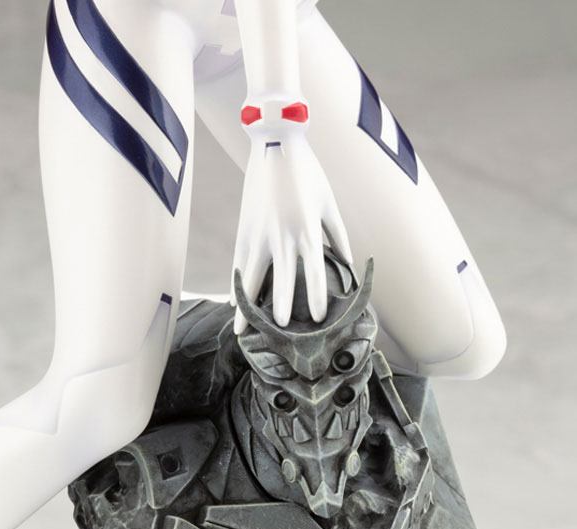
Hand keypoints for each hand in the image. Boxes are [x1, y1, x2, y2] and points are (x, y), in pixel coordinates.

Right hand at [231, 130, 351, 334]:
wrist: (274, 142)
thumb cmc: (308, 173)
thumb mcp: (328, 203)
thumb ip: (338, 235)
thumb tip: (347, 262)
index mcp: (306, 230)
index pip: (314, 271)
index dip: (317, 296)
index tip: (319, 318)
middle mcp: (281, 236)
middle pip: (279, 281)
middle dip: (278, 308)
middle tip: (278, 332)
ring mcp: (258, 234)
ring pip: (249, 278)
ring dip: (245, 306)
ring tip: (240, 331)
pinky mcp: (243, 230)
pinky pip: (239, 264)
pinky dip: (236, 285)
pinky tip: (234, 303)